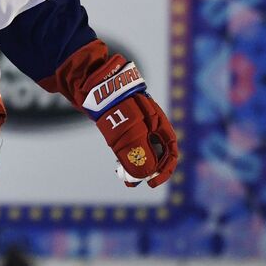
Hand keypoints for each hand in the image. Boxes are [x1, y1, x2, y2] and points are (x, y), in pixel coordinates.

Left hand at [78, 57, 179, 187]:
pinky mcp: (123, 123)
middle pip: (157, 152)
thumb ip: (138, 152)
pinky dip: (126, 156)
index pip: (171, 151)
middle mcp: (151, 124)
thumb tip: (144, 174)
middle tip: (133, 182)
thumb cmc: (117, 104)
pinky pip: (130, 144)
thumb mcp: (130, 130)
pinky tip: (118, 167)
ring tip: (125, 179)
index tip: (152, 182)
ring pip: (142, 149)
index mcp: (160, 123)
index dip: (165, 169)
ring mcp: (137, 123)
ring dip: (136, 165)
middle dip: (148, 171)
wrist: (95, 83)